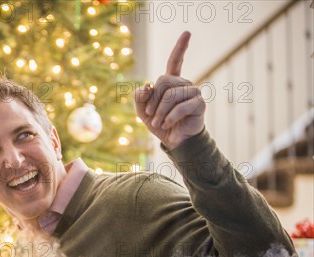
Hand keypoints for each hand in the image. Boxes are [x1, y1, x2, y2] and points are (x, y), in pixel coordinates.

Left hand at [134, 31, 204, 149]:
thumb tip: (147, 86)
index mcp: (172, 82)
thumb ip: (139, 97)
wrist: (174, 141)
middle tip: (150, 116)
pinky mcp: (200, 104)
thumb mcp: (142, 111)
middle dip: (153, 100)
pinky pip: (180, 107)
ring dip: (160, 112)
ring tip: (158, 123)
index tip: (188, 33)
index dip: (181, 48)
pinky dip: (169, 118)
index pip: (175, 62)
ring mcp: (194, 92)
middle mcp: (185, 84)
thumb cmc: (160, 124)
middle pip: (163, 81)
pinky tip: (167, 125)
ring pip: (170, 95)